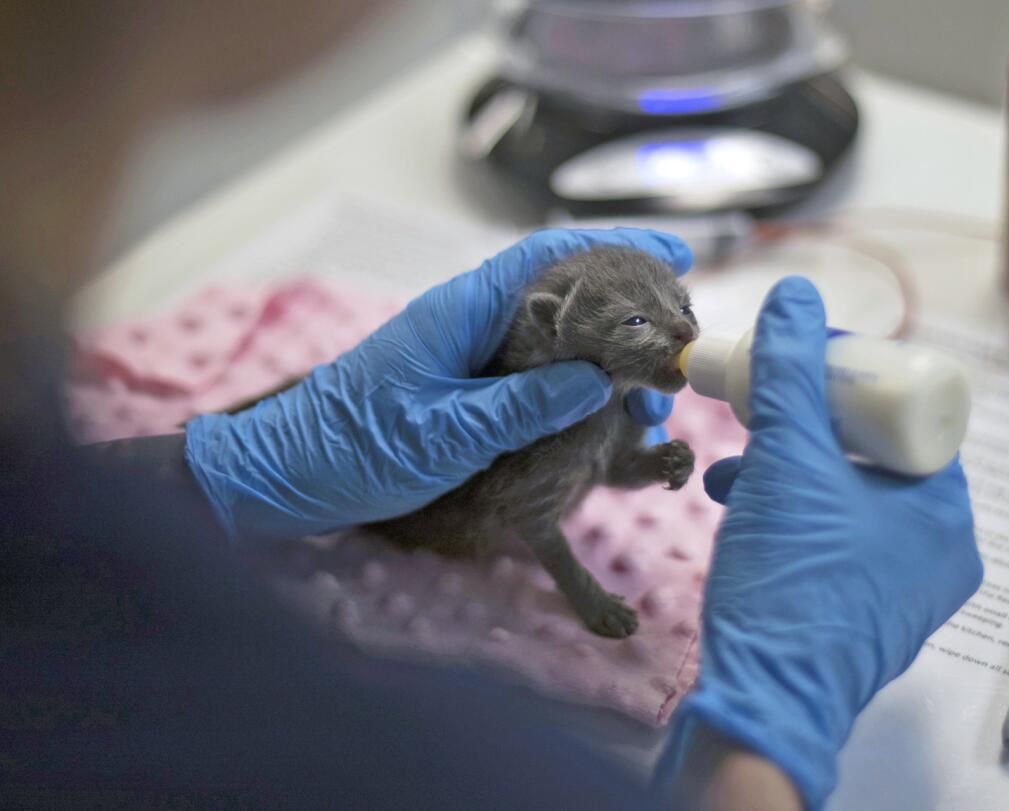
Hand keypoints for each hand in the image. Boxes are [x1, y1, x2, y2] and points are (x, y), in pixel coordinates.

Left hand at [184, 228, 691, 539]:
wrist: (284, 474)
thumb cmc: (351, 448)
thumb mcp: (443, 435)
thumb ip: (522, 407)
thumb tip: (598, 383)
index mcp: (464, 309)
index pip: (553, 256)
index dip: (619, 249)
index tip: (675, 258)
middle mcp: (472, 317)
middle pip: (566, 290)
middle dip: (631, 308)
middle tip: (680, 342)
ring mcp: (469, 349)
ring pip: (557, 332)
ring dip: (610, 353)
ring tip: (654, 392)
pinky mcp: (466, 383)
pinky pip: (537, 367)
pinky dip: (579, 379)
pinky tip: (607, 408)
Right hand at [656, 277, 982, 808]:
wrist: (764, 702)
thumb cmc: (790, 582)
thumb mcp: (787, 462)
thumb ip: (790, 374)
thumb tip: (798, 296)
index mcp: (945, 510)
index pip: (906, 415)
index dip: (850, 383)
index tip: (799, 370)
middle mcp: (939, 552)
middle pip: (872, 455)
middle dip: (807, 430)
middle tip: (761, 412)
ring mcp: (904, 590)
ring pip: (849, 501)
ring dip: (791, 473)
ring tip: (735, 466)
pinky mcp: (864, 617)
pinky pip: (837, 545)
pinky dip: (794, 519)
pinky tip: (741, 509)